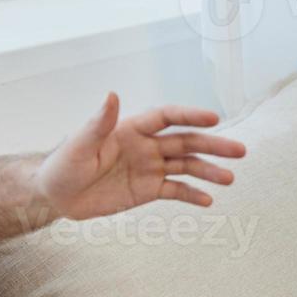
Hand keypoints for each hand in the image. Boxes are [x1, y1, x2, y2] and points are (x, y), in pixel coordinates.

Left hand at [34, 93, 247, 221]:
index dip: (190, 116)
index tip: (214, 119)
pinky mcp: (147, 191)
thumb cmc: (63, 165)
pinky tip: (208, 201)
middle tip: (240, 151)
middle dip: (213, 145)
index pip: (167, 118)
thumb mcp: (79, 144)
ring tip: (229, 179)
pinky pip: (174, 191)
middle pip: (186, 142)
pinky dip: (192, 195)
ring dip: (208, 171)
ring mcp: (149, 169)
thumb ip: (99, 122)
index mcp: (132, 129)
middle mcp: (146, 146)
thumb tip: (112, 94)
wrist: (56, 196)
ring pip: (186, 167)